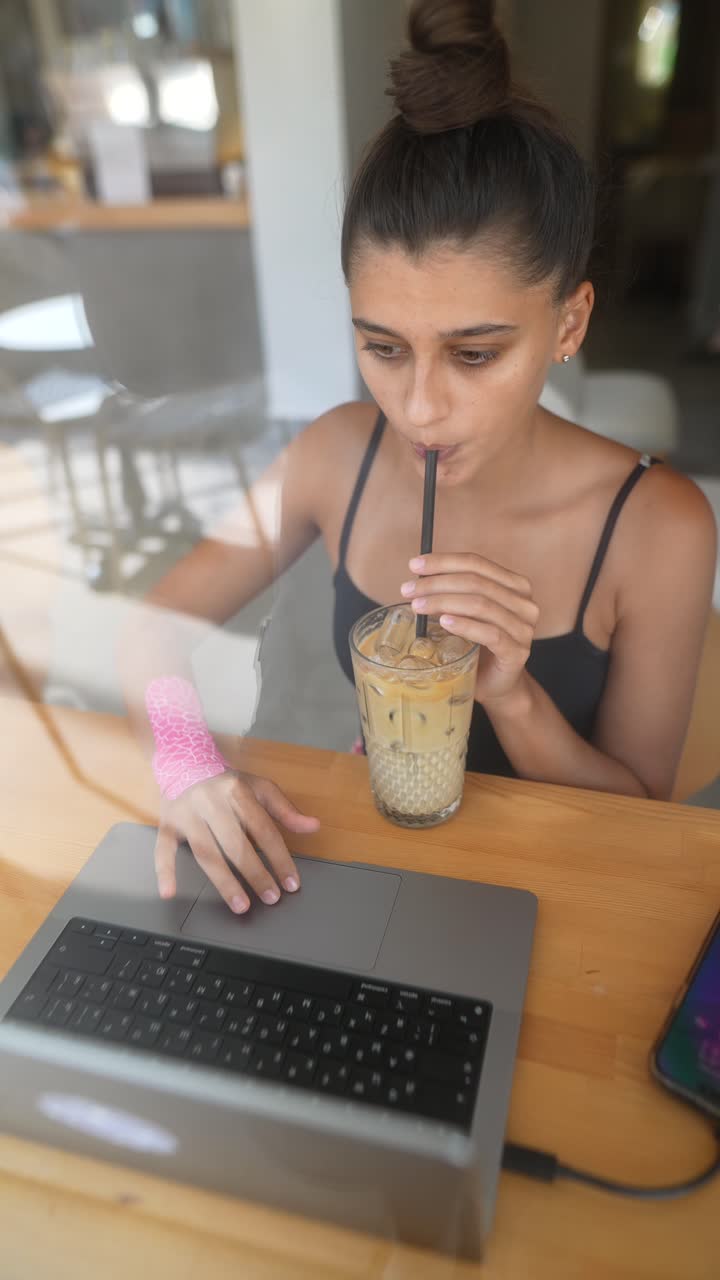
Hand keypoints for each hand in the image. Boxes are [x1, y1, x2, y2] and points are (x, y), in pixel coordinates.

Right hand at [153, 770, 319, 912]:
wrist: (184, 761)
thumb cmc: (226, 782)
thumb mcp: (259, 787)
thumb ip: (285, 809)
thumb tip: (313, 827)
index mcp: (237, 792)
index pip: (264, 829)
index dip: (279, 858)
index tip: (291, 883)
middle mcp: (212, 803)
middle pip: (236, 844)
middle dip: (255, 873)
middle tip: (271, 898)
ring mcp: (187, 815)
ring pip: (206, 852)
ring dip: (224, 881)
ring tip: (241, 906)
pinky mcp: (167, 824)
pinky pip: (163, 850)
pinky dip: (164, 872)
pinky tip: (169, 893)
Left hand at [402, 553, 539, 705]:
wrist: (496, 685)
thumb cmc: (479, 647)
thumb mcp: (467, 614)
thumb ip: (455, 593)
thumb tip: (418, 578)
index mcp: (515, 586)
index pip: (477, 564)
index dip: (444, 561)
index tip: (414, 564)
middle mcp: (524, 603)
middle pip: (476, 583)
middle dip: (437, 583)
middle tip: (408, 589)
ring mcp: (524, 629)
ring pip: (481, 605)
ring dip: (444, 602)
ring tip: (418, 606)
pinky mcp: (517, 652)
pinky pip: (490, 633)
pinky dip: (465, 625)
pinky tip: (444, 622)